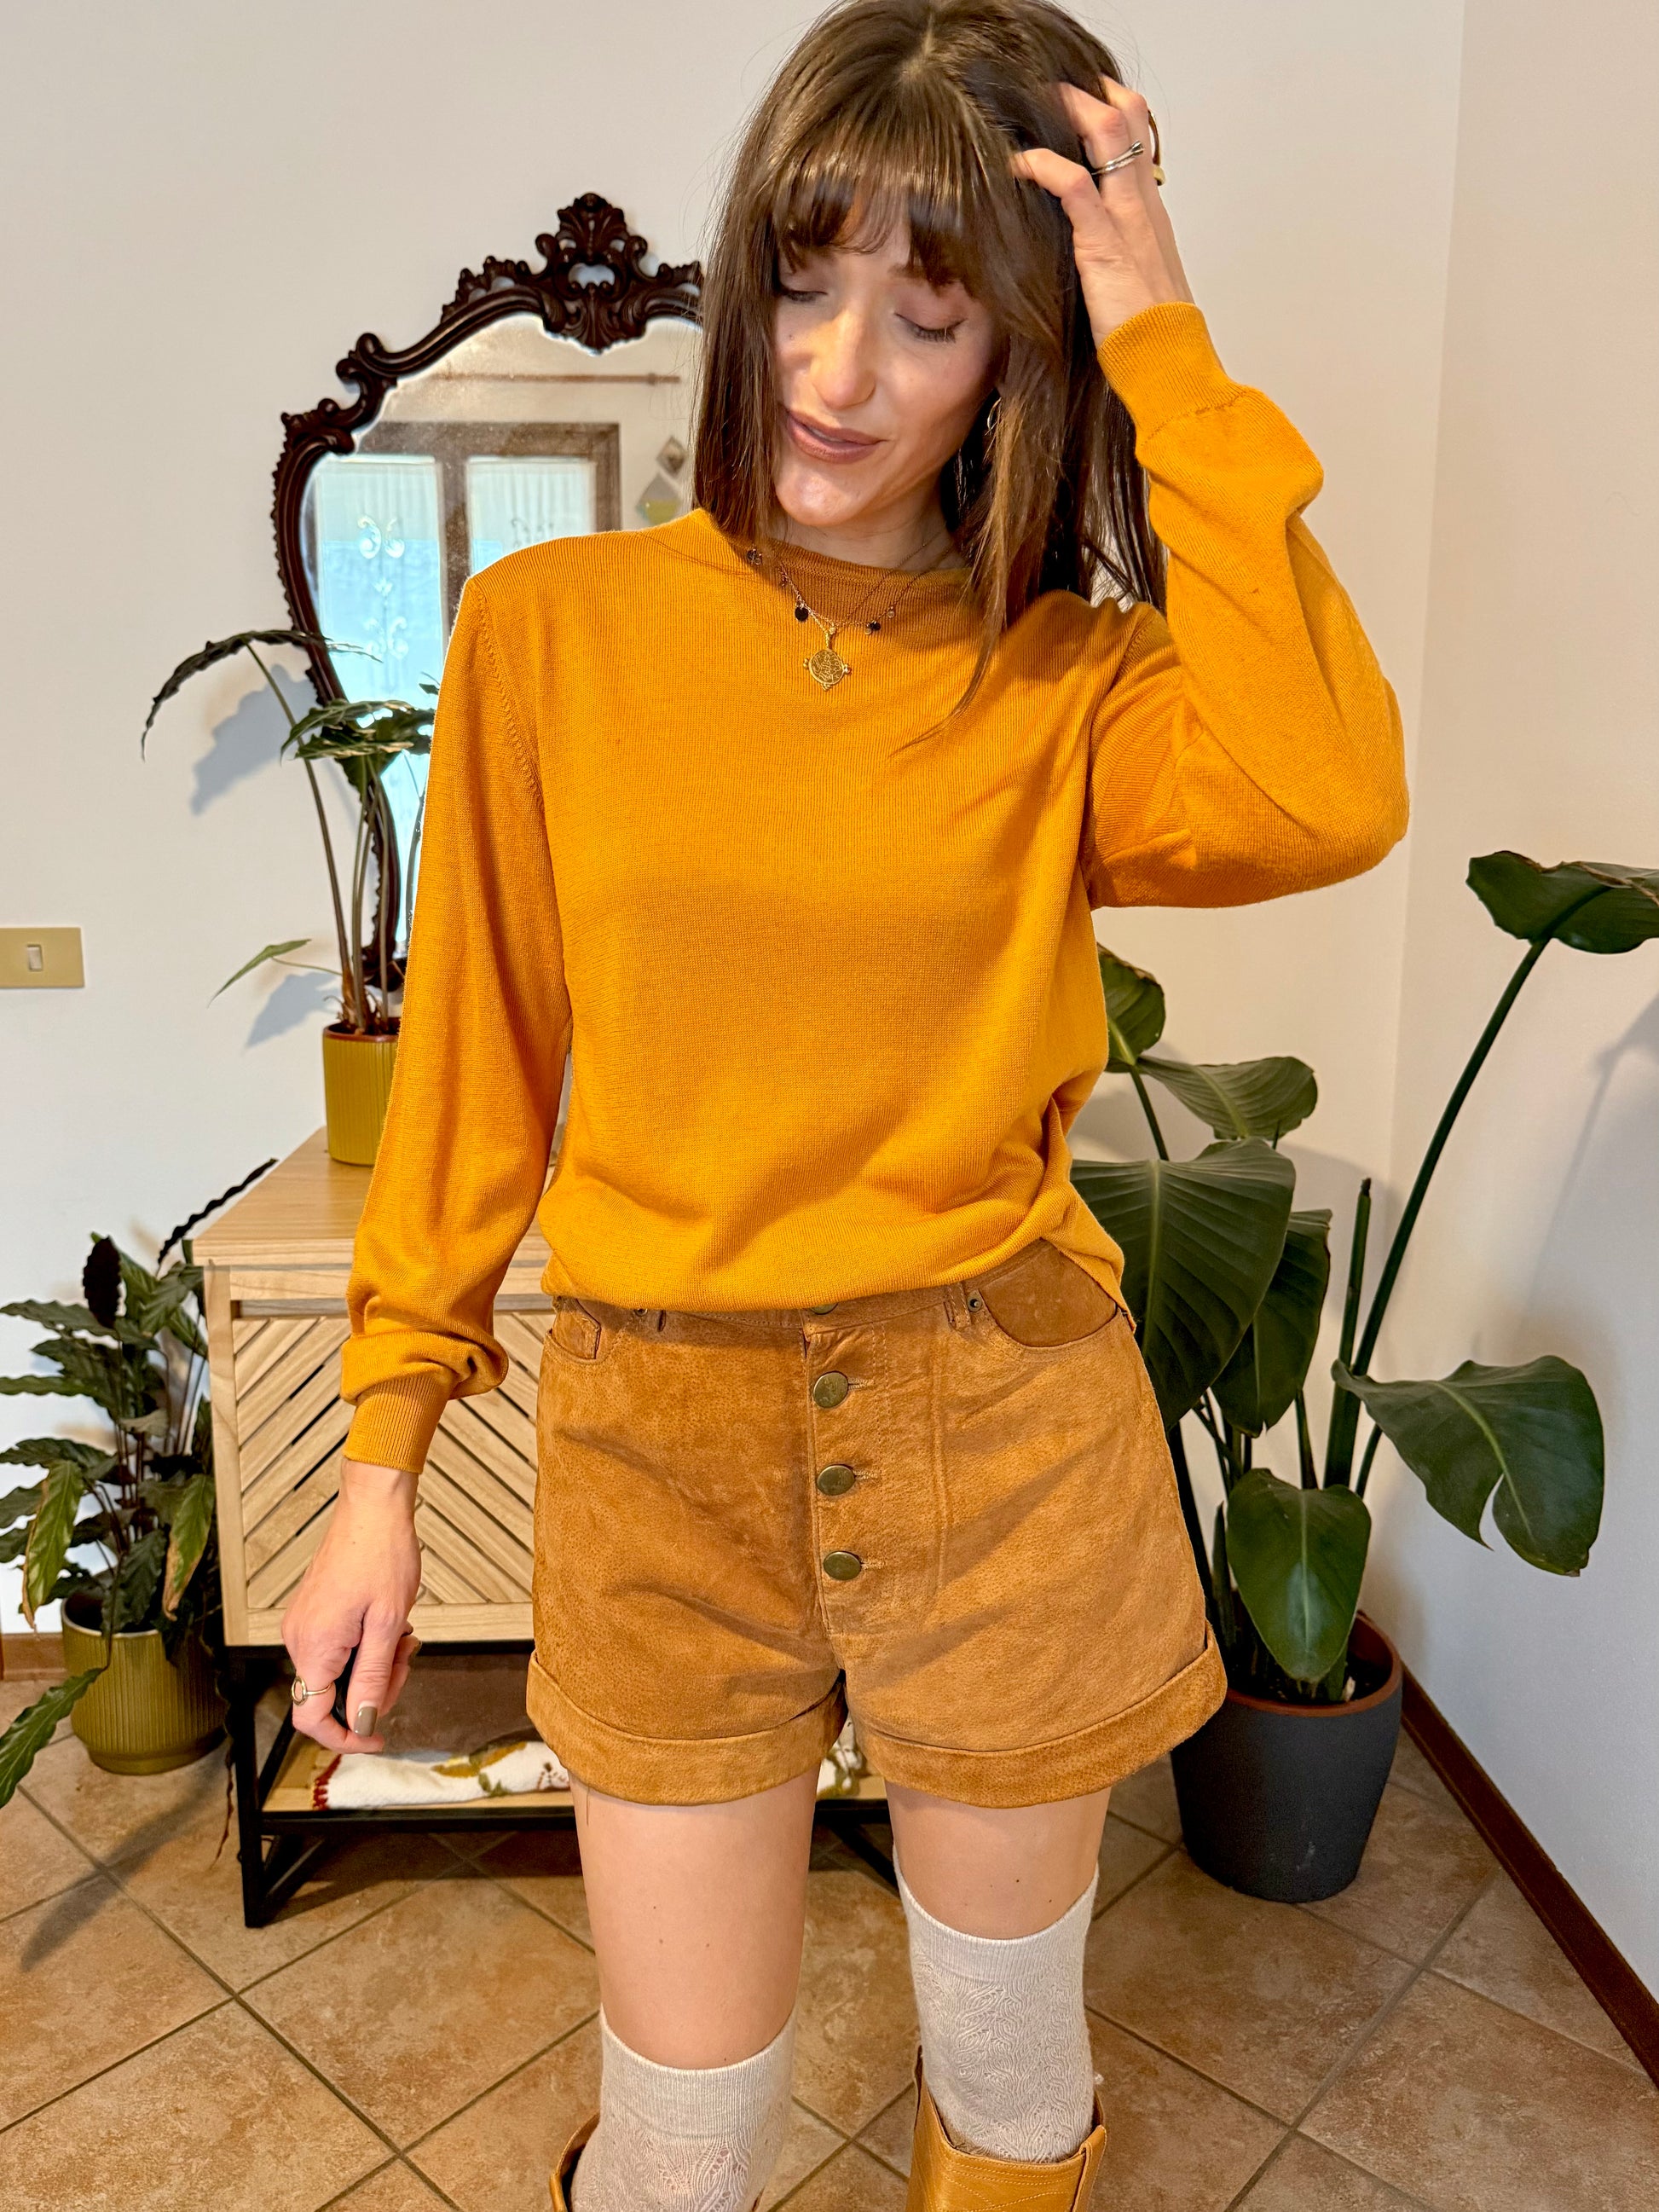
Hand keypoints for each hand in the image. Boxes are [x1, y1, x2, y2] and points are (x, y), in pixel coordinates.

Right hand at [280, 1457, 422, 1754]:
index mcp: (314, 1647)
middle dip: (373, 1689)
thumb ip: (372, 1678)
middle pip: (330, 1696)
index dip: (345, 1737)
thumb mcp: (387, 1625)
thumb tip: (362, 1721)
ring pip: (337, 1672)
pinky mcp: (313, 1613)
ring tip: (401, 1636)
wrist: (373, 1508)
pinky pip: (337, 1649)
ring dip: (374, 1665)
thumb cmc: (381, 1555)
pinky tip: (387, 1626)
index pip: (312, 1719)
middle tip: (404, 1660)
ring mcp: (304, 1625)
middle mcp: (299, 1638)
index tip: (376, 1737)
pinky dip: (365, 1647)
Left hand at [1010, 77, 1193, 349]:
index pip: (1137, 135)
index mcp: (1150, 212)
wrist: (1167, 366)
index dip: (1108, 107)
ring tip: (1031, 106)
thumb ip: (1114, 255)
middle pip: (1126, 117)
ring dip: (1067, 109)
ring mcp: (1127, 220)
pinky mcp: (1103, 244)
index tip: (1074, 101)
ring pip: (1107, 133)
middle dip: (1085, 92)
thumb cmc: (1148, 337)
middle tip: (1047, 89)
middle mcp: (1143, 205)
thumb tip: (1086, 251)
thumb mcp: (1133, 282)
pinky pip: (1073, 184)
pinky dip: (1042, 164)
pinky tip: (1018, 164)